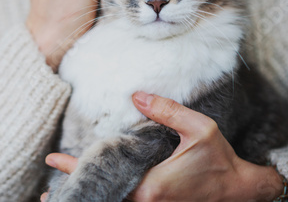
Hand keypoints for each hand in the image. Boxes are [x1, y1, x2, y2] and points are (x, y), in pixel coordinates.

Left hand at [44, 92, 284, 201]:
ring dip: (91, 195)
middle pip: (104, 195)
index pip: (105, 176)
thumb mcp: (199, 128)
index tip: (53, 160)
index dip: (76, 168)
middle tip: (48, 190)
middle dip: (76, 189)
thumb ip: (167, 111)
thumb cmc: (220, 159)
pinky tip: (99, 190)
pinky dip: (109, 197)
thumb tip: (136, 96)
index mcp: (151, 186)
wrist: (239, 191)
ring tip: (62, 193)